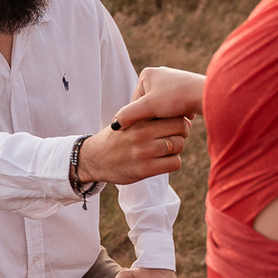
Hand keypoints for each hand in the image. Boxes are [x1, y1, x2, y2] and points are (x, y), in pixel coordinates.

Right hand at [77, 115, 191, 184]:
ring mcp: (144, 152)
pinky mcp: (145, 169)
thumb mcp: (128, 120)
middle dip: (182, 131)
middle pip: (180, 127)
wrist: (95, 158)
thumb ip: (146, 114)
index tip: (176, 122)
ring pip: (179, 145)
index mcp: (138, 118)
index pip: (172, 113)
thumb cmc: (117, 137)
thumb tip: (175, 109)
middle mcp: (141, 134)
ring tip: (167, 148)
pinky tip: (164, 160)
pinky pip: (174, 163)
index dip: (179, 117)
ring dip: (177, 148)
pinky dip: (173, 161)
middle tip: (175, 135)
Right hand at [114, 67, 205, 129]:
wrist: (205, 93)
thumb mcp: (149, 107)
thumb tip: (114, 125)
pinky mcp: (183, 88)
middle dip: (155, 116)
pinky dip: (176, 113)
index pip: (136, 103)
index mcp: (146, 75)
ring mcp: (171, 81)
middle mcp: (158, 75)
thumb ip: (129, 115)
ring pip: (161, 107)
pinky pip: (173, 106)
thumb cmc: (177, 98)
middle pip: (149, 105)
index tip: (150, 126)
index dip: (141, 118)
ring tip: (174, 119)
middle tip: (162, 126)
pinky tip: (183, 116)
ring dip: (166, 117)